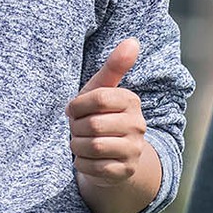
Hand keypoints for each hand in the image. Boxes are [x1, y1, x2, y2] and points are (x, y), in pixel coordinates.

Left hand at [67, 39, 149, 192]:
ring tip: (80, 142)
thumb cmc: (99, 115)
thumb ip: (114, 66)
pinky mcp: (124, 171)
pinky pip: (92, 167)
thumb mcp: (101, 90)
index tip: (74, 110)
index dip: (77, 106)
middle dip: (77, 128)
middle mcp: (138, 125)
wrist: (112, 156)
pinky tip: (86, 158)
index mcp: (131, 101)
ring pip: (92, 147)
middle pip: (93, 125)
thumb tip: (133, 41)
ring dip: (77, 146)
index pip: (98, 98)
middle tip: (78, 129)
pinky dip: (81, 163)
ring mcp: (133, 150)